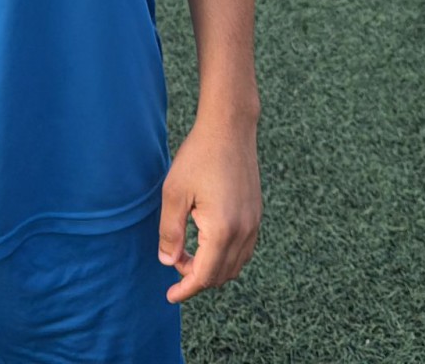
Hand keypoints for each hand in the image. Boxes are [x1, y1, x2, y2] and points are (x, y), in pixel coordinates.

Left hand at [158, 113, 261, 302]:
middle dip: (196, 278)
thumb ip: (170, 231)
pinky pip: (243, 250)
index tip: (169, 296)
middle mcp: (243, 232)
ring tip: (188, 254)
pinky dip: (225, 257)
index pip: (204, 276)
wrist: (229, 128)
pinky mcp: (256, 214)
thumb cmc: (199, 156)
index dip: (185, 289)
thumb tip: (168, 263)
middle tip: (174, 262)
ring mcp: (253, 224)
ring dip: (211, 268)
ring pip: (234, 265)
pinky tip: (207, 243)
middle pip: (220, 275)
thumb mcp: (174, 192)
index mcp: (222, 230)